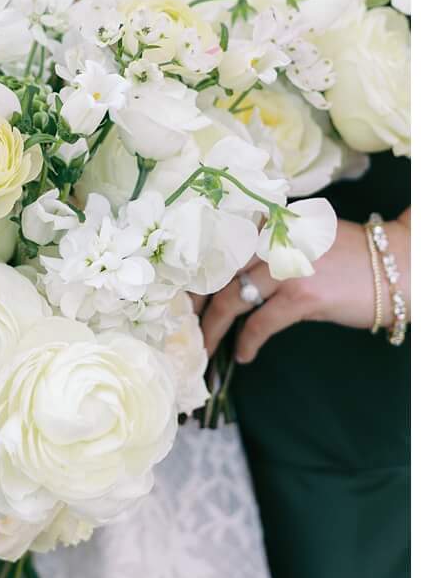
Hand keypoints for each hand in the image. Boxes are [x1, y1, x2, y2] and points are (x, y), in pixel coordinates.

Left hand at [199, 218, 406, 364]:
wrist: (399, 266)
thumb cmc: (349, 257)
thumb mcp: (301, 240)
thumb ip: (265, 249)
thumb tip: (227, 278)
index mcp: (267, 223)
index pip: (215, 246)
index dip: (191, 273)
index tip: (179, 294)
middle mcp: (272, 239)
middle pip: (213, 273)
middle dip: (194, 303)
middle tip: (184, 326)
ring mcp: (286, 266)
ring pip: (231, 300)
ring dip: (213, 328)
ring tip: (206, 348)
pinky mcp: (303, 295)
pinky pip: (261, 323)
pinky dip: (247, 341)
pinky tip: (243, 354)